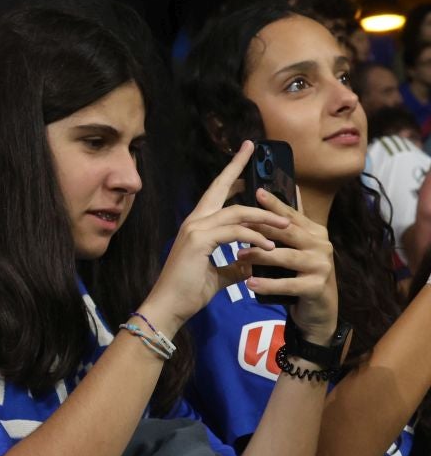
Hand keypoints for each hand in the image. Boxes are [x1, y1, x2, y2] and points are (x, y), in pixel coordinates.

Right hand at [142, 141, 289, 335]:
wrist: (169, 307)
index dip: (231, 173)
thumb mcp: (219, 275)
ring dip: (264, 217)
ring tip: (286, 224)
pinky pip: (235, 232)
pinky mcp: (199, 241)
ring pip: (236, 212)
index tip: (244, 154)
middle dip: (238, 167)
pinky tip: (269, 246)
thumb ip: (235, 263)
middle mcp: (194, 221)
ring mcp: (195, 229)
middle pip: (220, 187)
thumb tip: (253, 261)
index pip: (216, 193)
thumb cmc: (188, 292)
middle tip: (252, 147)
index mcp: (197, 226)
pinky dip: (255, 237)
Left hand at [244, 183, 338, 342]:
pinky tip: (250, 283)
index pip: (290, 215)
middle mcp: (321, 245)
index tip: (256, 191)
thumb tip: (278, 196)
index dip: (274, 204)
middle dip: (261, 228)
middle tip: (235, 227)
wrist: (318, 311)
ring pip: (286, 256)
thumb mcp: (294, 249)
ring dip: (261, 256)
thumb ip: (286, 227)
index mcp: (315, 232)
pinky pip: (288, 284)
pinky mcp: (316, 287)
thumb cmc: (300, 276)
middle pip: (288, 232)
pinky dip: (268, 284)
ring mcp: (321, 266)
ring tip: (238, 256)